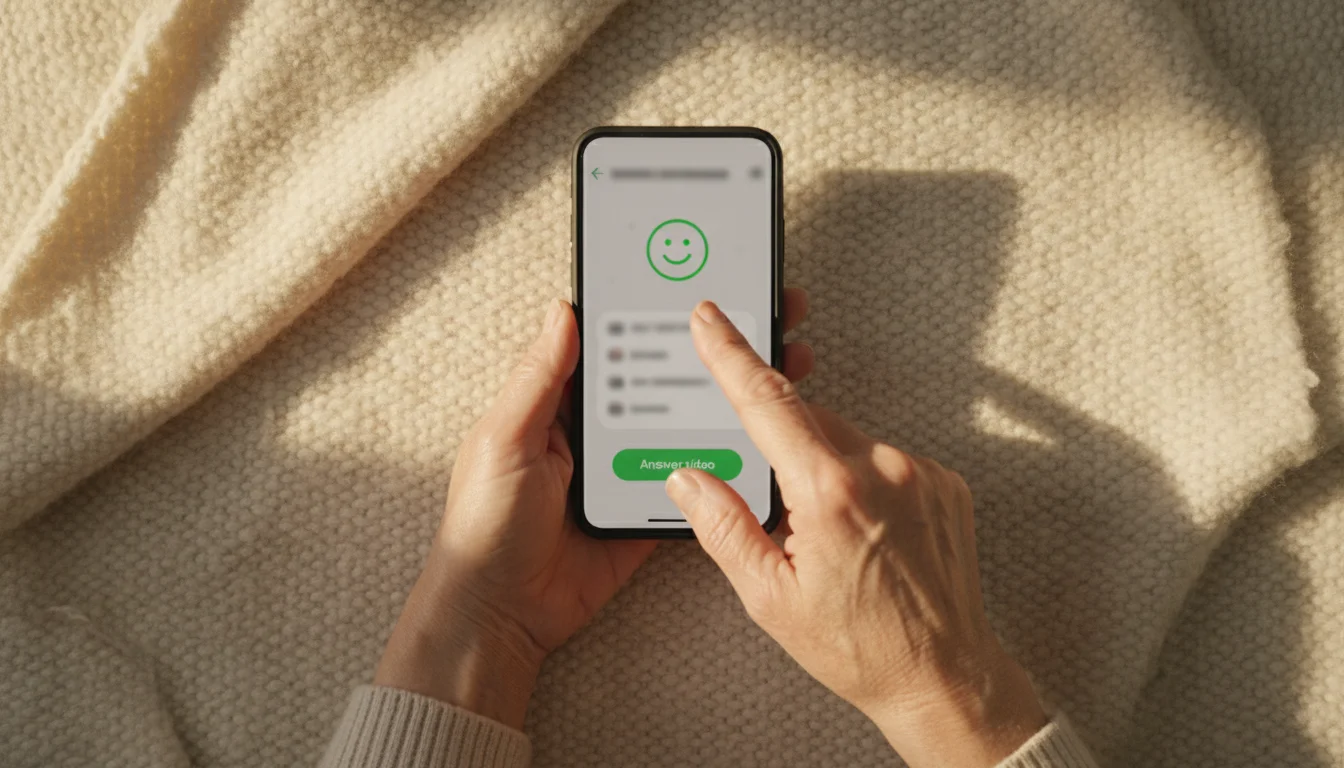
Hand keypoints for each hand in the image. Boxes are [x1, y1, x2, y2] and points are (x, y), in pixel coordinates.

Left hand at [375, 292, 814, 728]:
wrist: (501, 612)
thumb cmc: (485, 522)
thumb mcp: (504, 439)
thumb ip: (538, 378)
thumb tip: (563, 309)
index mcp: (558, 402)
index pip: (613, 343)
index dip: (652, 314)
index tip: (699, 283)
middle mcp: (598, 429)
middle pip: (662, 378)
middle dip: (709, 351)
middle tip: (764, 316)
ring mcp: (627, 468)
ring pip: (685, 423)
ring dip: (726, 398)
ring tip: (782, 365)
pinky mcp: (648, 509)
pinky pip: (694, 478)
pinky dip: (726, 459)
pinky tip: (766, 434)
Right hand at [664, 301, 1046, 767]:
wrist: (944, 676)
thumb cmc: (860, 647)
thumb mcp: (770, 596)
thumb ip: (723, 527)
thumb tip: (687, 478)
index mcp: (830, 492)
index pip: (767, 402)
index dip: (731, 354)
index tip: (711, 320)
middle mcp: (882, 468)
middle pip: (807, 421)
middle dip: (779, 449)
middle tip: (778, 510)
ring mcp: (920, 472)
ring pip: (846, 440)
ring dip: (822, 468)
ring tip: (830, 538)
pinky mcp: (945, 481)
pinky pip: (884, 458)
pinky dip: (862, 480)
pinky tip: (864, 533)